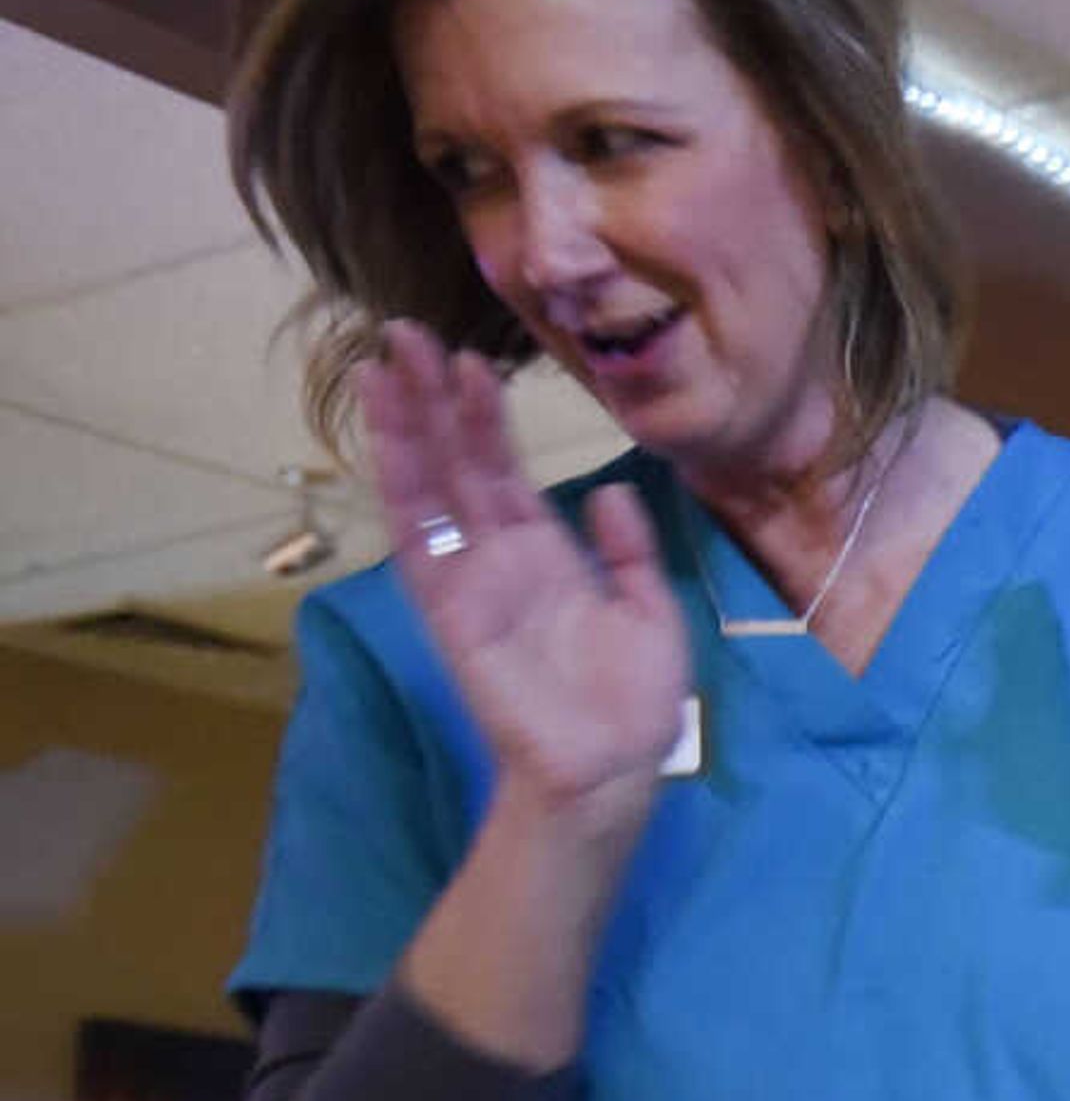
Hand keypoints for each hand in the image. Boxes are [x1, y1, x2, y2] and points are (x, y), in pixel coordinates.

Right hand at [361, 321, 687, 824]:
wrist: (611, 769)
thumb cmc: (633, 703)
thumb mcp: (653, 612)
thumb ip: (631, 550)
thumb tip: (613, 491)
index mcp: (547, 553)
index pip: (505, 471)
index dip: (485, 417)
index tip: (469, 359)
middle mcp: (499, 556)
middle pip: (457, 462)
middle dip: (433, 399)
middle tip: (406, 332)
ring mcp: (469, 578)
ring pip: (429, 485)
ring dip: (407, 423)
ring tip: (386, 359)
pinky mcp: (449, 606)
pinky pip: (418, 536)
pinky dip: (400, 482)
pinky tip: (387, 432)